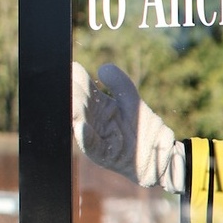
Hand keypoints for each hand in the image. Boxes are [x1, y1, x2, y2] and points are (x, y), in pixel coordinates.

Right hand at [71, 61, 181, 190]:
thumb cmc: (142, 129)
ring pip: (81, 123)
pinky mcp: (106, 155)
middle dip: (71, 93)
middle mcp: (94, 122)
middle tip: (63, 80)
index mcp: (99, 108)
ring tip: (70, 98)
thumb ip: (119, 84)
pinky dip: (86, 137)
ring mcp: (99, 139)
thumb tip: (103, 67)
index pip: (83, 90)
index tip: (70, 67)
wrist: (159, 156)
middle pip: (78, 105)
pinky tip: (81, 126)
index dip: (76, 79)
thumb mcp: (131, 102)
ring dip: (75, 111)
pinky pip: (93, 145)